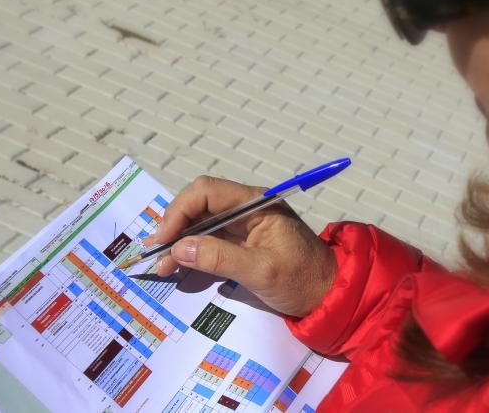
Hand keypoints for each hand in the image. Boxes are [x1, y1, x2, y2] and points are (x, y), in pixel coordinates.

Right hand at [144, 176, 335, 316]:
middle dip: (175, 228)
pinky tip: (178, 266)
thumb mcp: (261, 271)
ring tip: (163, 266)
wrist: (331, 296)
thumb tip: (179, 248)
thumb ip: (220, 258)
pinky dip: (192, 252)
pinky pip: (209, 240)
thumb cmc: (303, 280)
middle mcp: (247, 208)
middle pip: (199, 206)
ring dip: (180, 242)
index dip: (179, 212)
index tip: (164, 240)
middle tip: (157, 257)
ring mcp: (244, 226)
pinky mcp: (242, 243)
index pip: (206, 192)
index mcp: (256, 203)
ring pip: (201, 224)